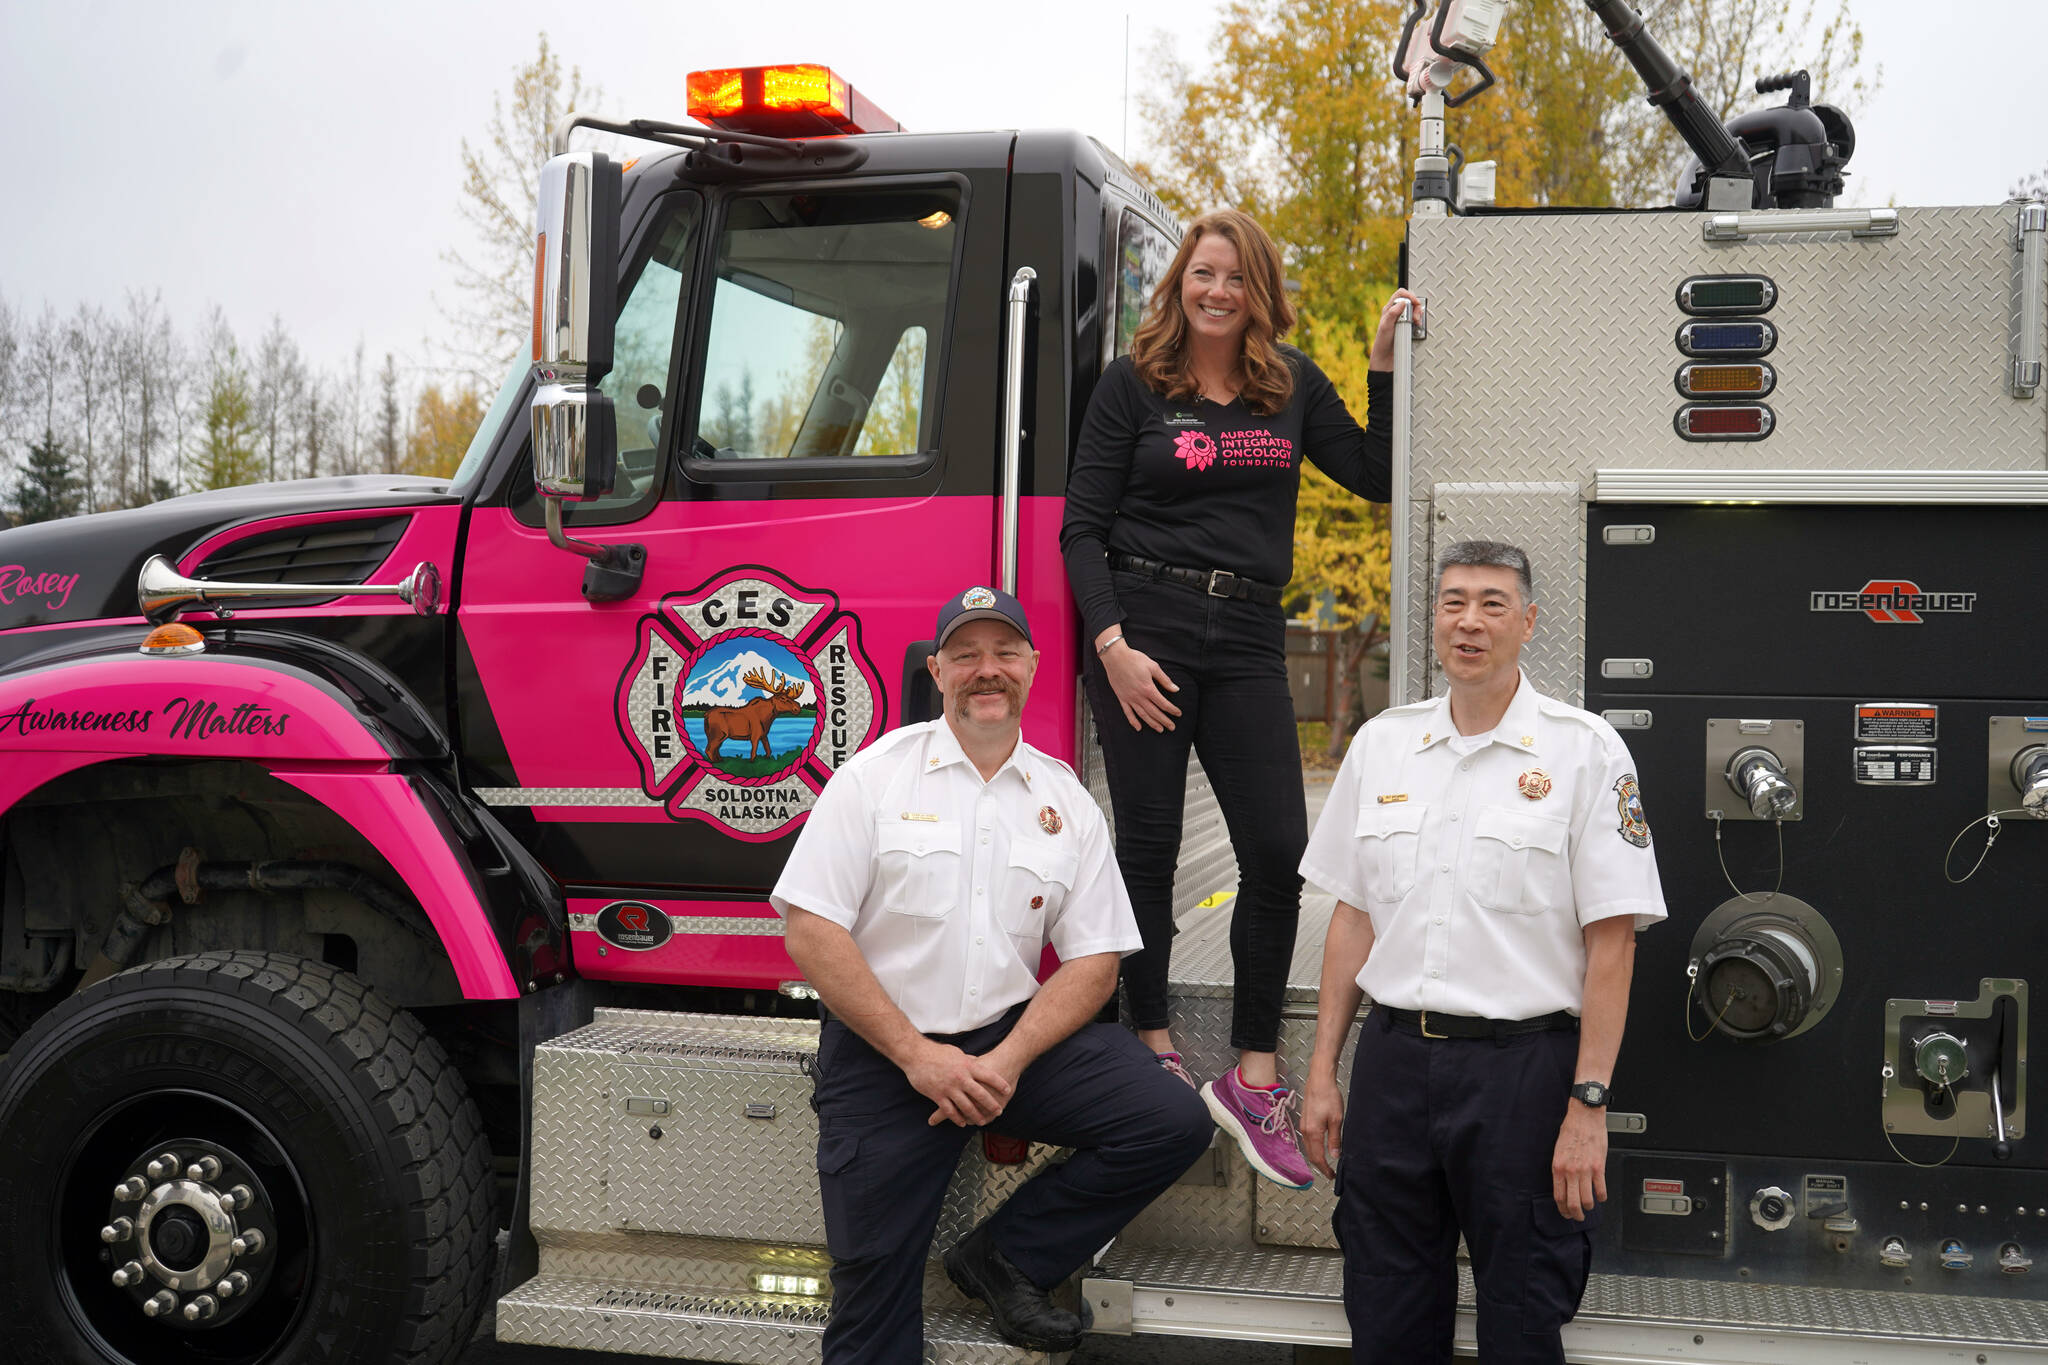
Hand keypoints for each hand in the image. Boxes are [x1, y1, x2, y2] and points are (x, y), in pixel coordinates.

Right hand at [905, 1041, 1015, 1126]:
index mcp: (967, 1066)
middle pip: (980, 1094)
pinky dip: (957, 1118)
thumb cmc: (936, 1052)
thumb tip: (977, 1062)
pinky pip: (950, 1111)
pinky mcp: (938, 1096)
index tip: (1007, 1089)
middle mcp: (960, 1078)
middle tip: (999, 1110)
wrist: (916, 1055)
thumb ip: (968, 1061)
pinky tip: (963, 1123)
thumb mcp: (957, 1053)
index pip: (988, 1075)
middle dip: (991, 1104)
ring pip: (966, 1106)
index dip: (999, 1083)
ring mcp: (949, 1088)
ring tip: (983, 1121)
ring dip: (976, 1115)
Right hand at [1097, 627, 1181, 731]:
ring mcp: (1129, 698)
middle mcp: (1139, 696)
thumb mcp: (1153, 667)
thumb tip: (1175, 688)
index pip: (1163, 703)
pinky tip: (1138, 727)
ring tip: (1160, 729)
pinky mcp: (1121, 698)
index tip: (1178, 713)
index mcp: (1148, 688)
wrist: (1115, 657)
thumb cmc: (1134, 659)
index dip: (1172, 710)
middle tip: (1172, 727)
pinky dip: (1133, 721)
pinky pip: (1128, 712)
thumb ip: (1164, 679)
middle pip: (1154, 712)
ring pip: (1142, 715)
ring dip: (1152, 723)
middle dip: (1164, 720)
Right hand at [1300, 1065, 1345, 1179]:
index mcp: (1313, 1132)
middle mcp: (1305, 1131)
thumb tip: (1335, 1155)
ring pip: (1308, 1147)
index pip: (1317, 1157)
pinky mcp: (1304, 1120)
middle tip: (1330, 1172)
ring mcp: (1303, 1125)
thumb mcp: (1336, 1120)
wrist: (1319, 1080)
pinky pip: (1307, 1139)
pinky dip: (1313, 1147)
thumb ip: (1334, 1139)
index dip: (1324, 1169)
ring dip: (1316, 1156)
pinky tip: (1320, 1146)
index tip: (1332, 1176)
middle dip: (1319, 1165)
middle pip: (1310, 1154)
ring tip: (1326, 1162)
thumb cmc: (1329, 1097)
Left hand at [1368, 288, 1422, 371]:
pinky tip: (1417, 327)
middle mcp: (1396, 313)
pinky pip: (1417, 320)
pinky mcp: (1408, 327)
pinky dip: (1419, 322)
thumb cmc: (1382, 343)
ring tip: (1416, 323)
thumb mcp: (1385, 327)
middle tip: (1415, 318)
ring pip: (1415, 310)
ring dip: (1418, 315)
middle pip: (1410, 301)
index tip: (1415, 303)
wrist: (1386, 358)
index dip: (1410, 296)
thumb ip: (1392, 313)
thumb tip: (1402, 302)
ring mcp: (1402, 320)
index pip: (1401, 294)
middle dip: (1416, 307)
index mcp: (1389, 309)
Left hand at [1551, 1102, 1607, 1219]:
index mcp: (1558, 1166)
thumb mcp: (1558, 1150)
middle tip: (1578, 1217)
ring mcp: (1585, 1170)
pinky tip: (1601, 1197)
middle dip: (1575, 1214)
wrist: (1585, 1116)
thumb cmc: (1571, 1129)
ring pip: (1587, 1200)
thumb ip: (1561, 1168)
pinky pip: (1601, 1189)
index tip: (1565, 1213)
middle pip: (1572, 1203)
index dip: (1562, 1209)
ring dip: (1589, 1207)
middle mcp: (1571, 1171)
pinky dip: (1602, 1197)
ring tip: (1590, 1207)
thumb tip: (1563, 1183)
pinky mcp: (1599, 1167)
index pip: (1559, 1196)